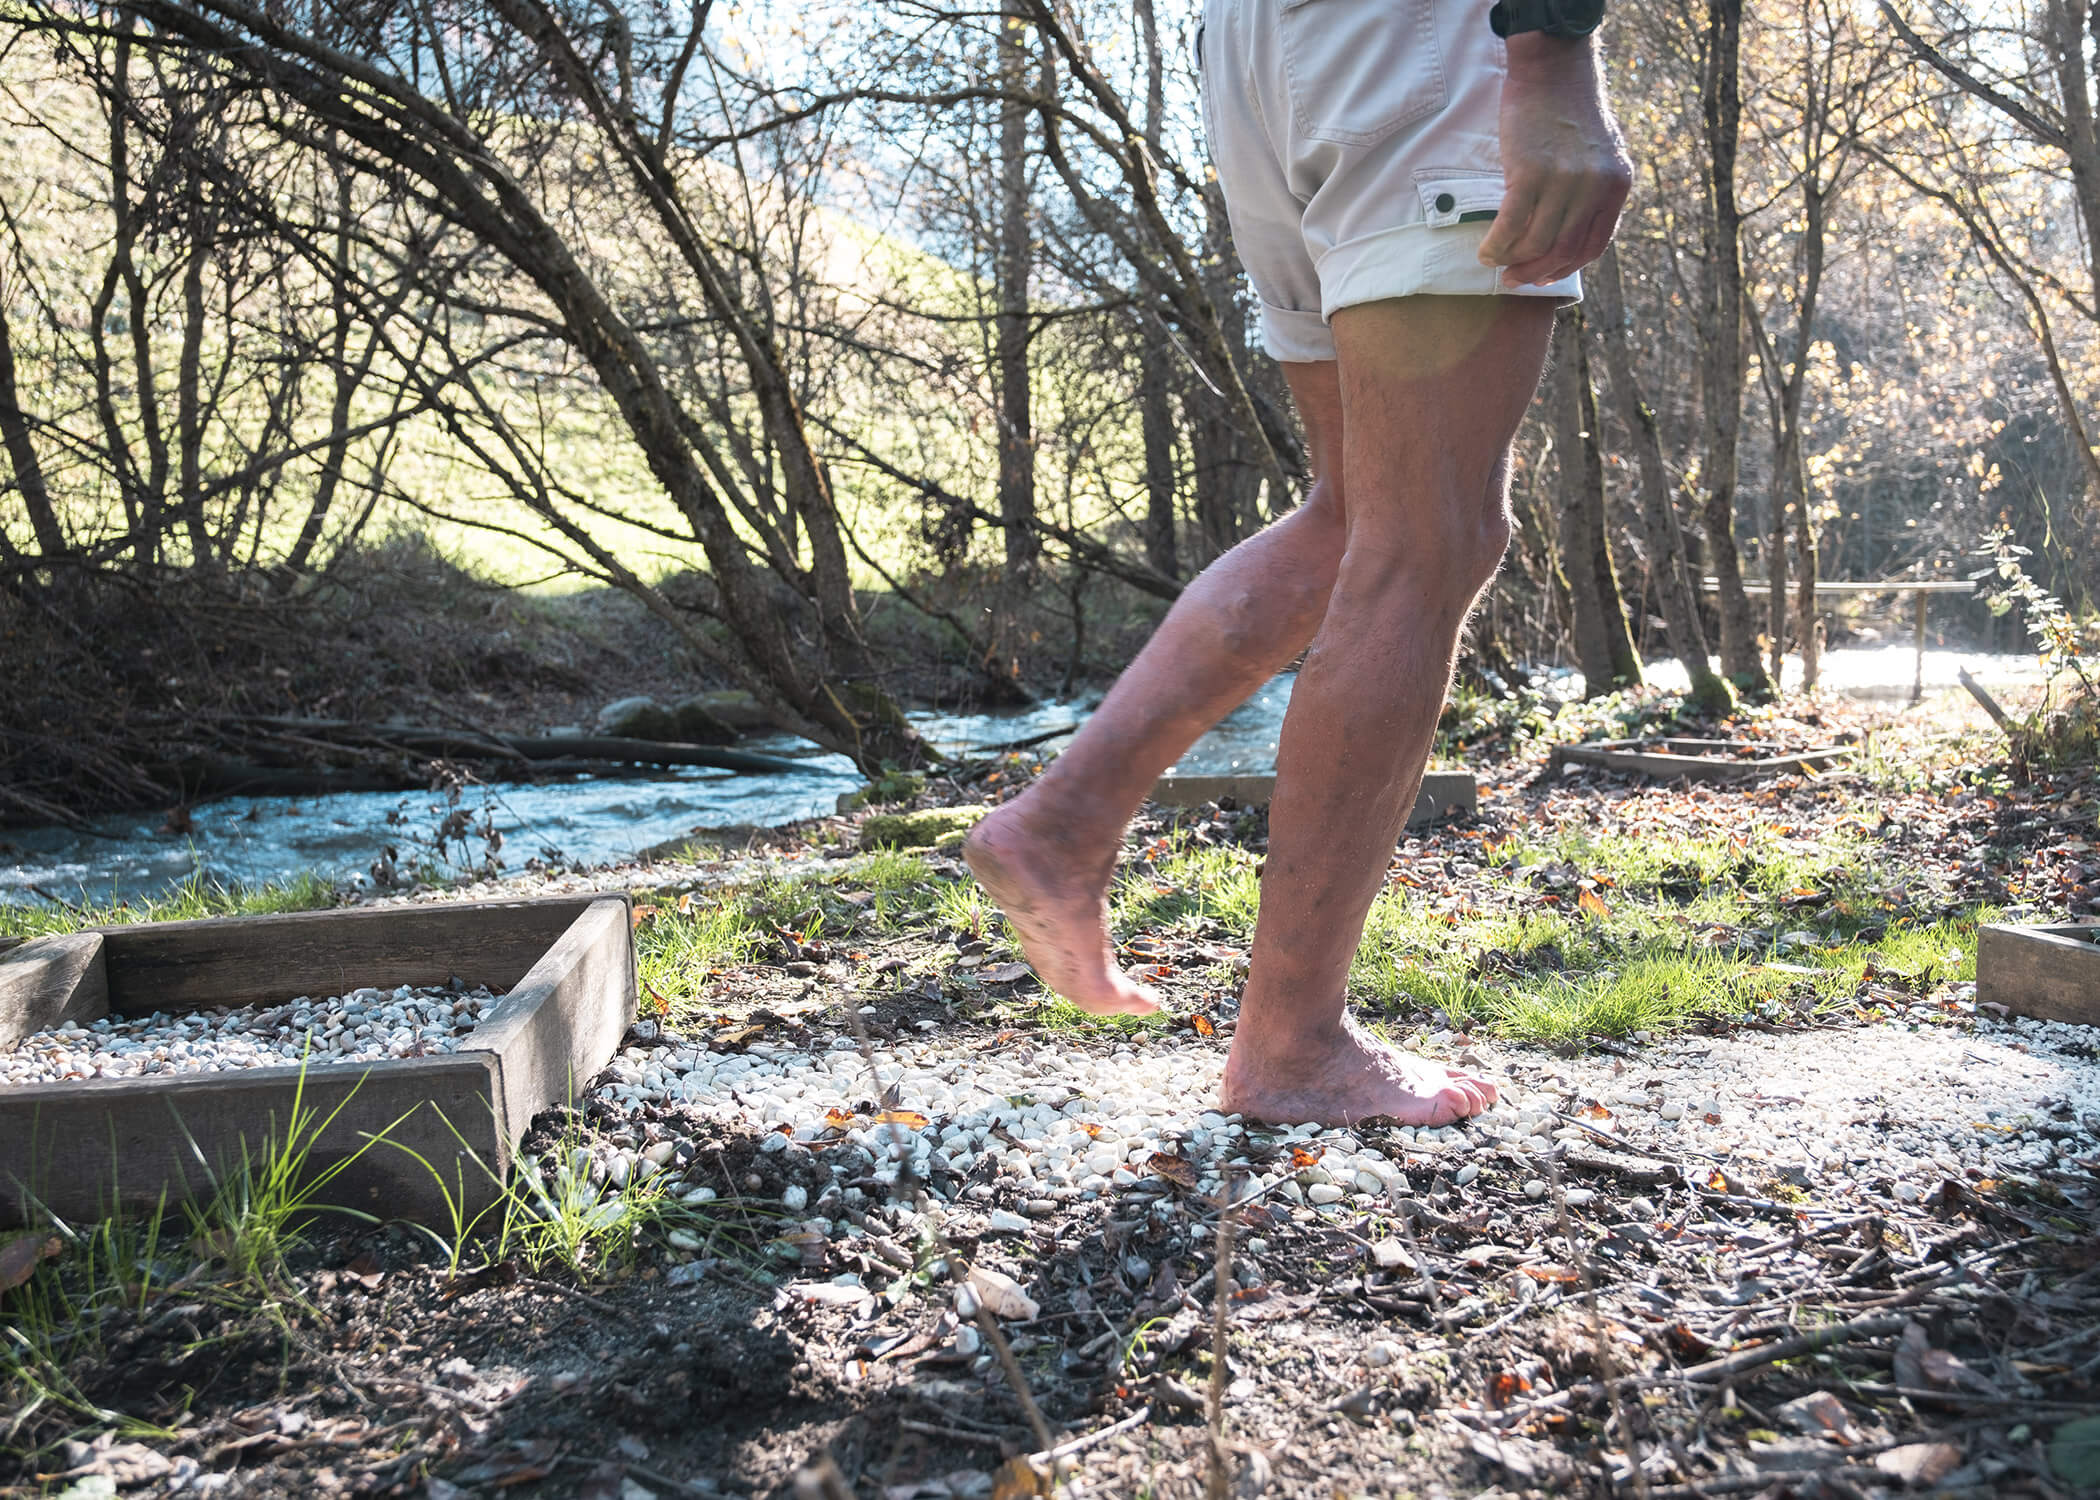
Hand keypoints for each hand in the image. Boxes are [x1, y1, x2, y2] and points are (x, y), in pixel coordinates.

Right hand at [1476, 33, 1632, 287]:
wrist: (1554, 70)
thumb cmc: (1570, 112)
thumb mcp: (1600, 155)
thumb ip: (1592, 192)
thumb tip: (1567, 234)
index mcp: (1617, 184)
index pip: (1594, 245)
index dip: (1565, 268)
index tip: (1543, 277)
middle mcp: (1595, 186)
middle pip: (1564, 251)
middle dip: (1536, 273)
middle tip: (1514, 280)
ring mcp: (1564, 180)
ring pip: (1537, 243)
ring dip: (1513, 261)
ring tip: (1496, 263)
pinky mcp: (1530, 172)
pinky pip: (1511, 225)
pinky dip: (1496, 245)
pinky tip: (1486, 251)